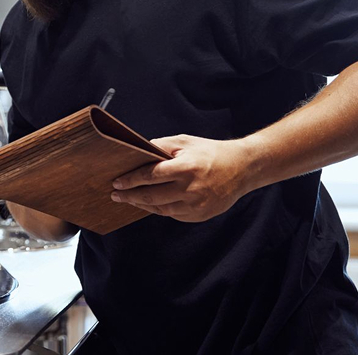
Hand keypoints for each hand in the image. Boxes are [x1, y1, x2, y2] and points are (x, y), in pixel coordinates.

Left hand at [110, 134, 254, 222]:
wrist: (242, 168)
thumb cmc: (210, 152)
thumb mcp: (185, 142)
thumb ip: (159, 146)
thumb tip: (135, 151)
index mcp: (186, 167)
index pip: (150, 176)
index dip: (130, 180)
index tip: (116, 182)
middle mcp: (191, 189)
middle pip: (151, 196)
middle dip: (129, 196)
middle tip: (115, 194)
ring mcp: (196, 205)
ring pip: (160, 209)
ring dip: (141, 205)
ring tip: (128, 199)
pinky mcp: (200, 215)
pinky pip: (173, 214)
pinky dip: (159, 209)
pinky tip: (148, 203)